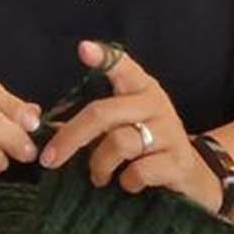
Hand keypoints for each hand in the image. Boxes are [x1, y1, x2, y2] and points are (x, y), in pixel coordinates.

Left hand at [38, 41, 222, 211]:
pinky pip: (139, 171)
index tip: (84, 49)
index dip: (104, 58)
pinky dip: (126, 181)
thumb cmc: (147, 147)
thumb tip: (41, 122)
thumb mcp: (124, 125)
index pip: (123, 66)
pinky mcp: (177, 162)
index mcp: (141, 89)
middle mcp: (156, 104)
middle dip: (70, 137)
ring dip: (99, 166)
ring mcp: (169, 133)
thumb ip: (91, 121)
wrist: (192, 176)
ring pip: (118, 143)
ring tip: (99, 176)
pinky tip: (128, 184)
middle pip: (102, 113)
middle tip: (50, 160)